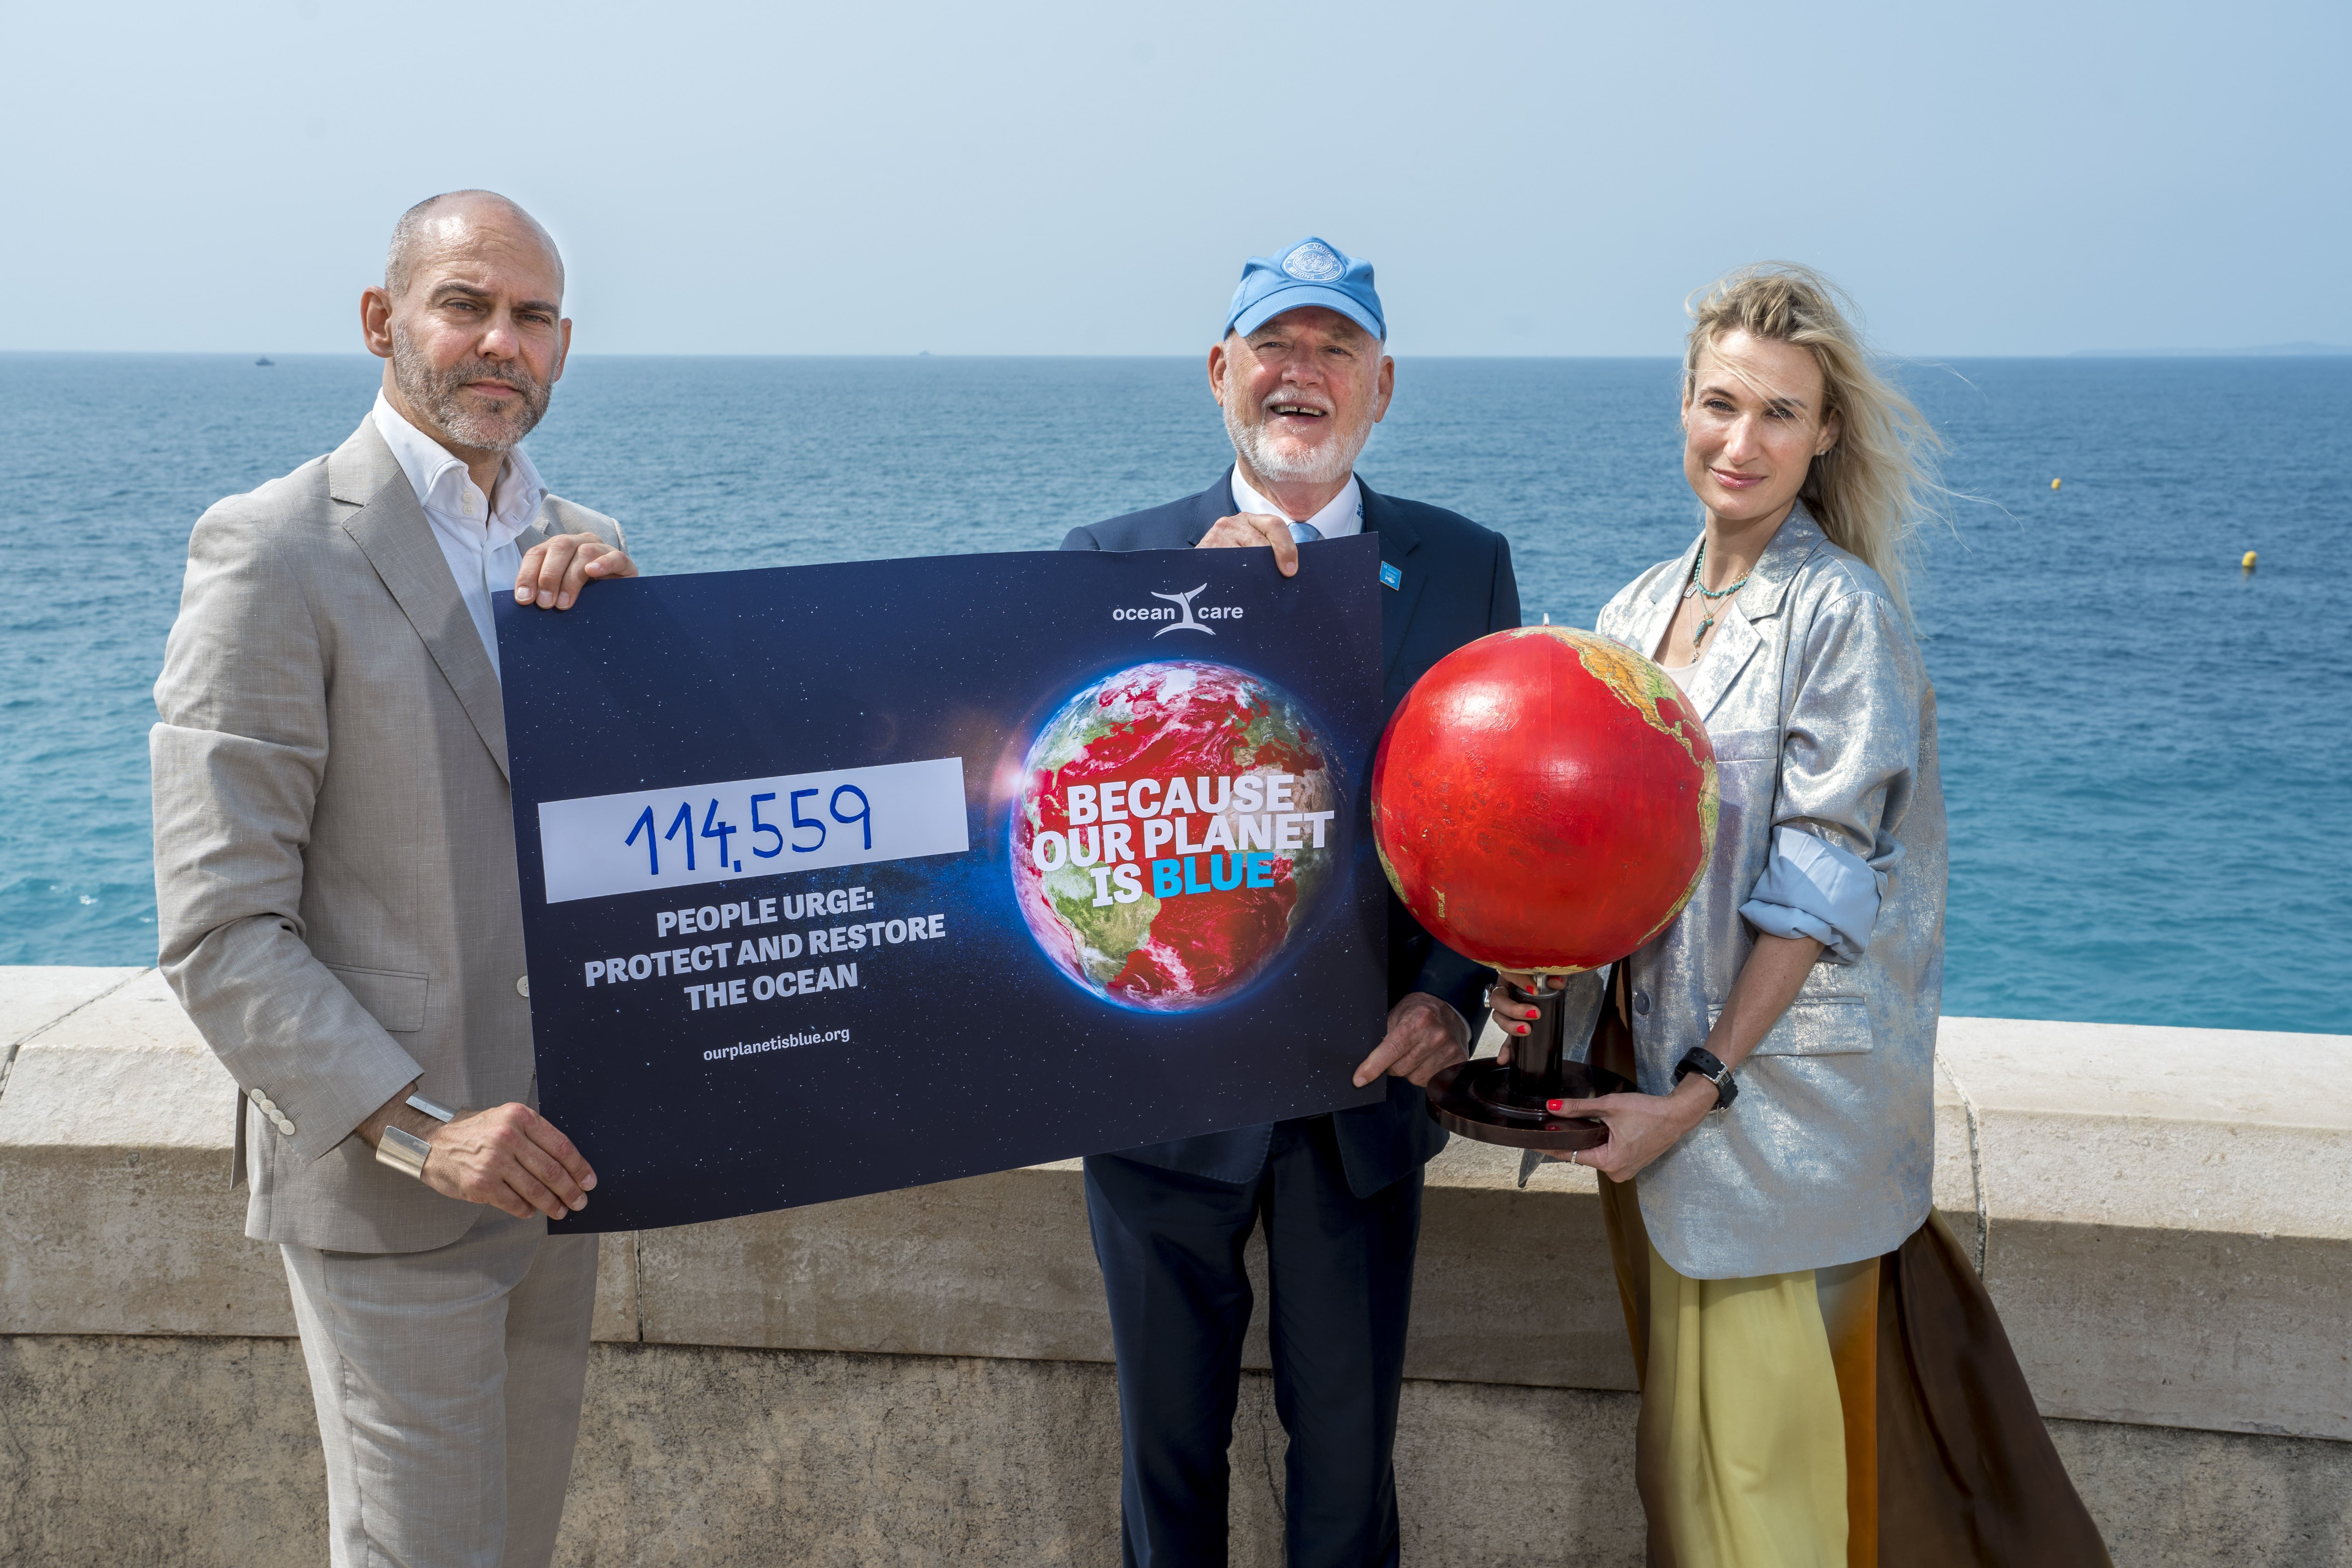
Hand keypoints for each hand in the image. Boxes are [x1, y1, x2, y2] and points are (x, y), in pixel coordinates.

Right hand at [420, 1103, 598, 1219]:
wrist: (432, 1144)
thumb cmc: (474, 1133)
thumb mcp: (506, 1120)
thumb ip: (534, 1135)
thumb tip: (569, 1164)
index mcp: (519, 1117)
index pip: (561, 1145)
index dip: (579, 1167)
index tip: (589, 1181)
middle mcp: (507, 1137)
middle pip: (551, 1170)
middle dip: (570, 1190)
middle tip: (580, 1201)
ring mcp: (493, 1162)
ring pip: (535, 1189)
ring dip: (552, 1204)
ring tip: (561, 1211)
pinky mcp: (481, 1184)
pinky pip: (515, 1203)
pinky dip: (527, 1210)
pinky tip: (532, 1211)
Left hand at [515, 532, 635, 609]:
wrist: (617, 599)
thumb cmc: (583, 596)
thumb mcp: (559, 592)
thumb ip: (543, 592)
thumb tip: (525, 602)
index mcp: (557, 549)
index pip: (537, 553)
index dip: (528, 574)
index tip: (524, 599)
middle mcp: (577, 543)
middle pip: (560, 548)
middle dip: (549, 576)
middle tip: (545, 603)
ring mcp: (601, 548)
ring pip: (584, 552)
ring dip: (571, 578)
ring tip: (564, 603)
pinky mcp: (622, 560)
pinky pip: (615, 557)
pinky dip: (604, 563)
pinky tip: (593, 572)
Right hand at [1196, 511, 1299, 576]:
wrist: (1199, 567)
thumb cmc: (1236, 560)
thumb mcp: (1253, 548)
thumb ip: (1270, 553)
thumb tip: (1291, 572)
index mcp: (1251, 521)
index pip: (1274, 525)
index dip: (1286, 548)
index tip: (1290, 571)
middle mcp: (1232, 523)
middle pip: (1261, 544)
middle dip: (1270, 566)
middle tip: (1272, 584)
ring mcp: (1216, 535)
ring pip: (1245, 559)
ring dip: (1252, 576)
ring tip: (1254, 588)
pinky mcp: (1203, 551)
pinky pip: (1226, 567)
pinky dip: (1235, 579)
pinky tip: (1238, 586)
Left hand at [1352, 991, 1470, 1087]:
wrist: (1452, 1009)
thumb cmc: (1420, 1011)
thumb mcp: (1398, 1014)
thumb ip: (1383, 1035)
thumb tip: (1366, 1061)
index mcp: (1418, 1020)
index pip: (1391, 1050)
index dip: (1373, 1067)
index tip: (1359, 1079)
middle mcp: (1437, 1036)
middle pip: (1400, 1068)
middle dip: (1392, 1065)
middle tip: (1398, 1052)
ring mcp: (1450, 1051)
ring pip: (1415, 1079)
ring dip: (1410, 1071)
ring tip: (1416, 1053)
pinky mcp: (1458, 1063)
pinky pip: (1430, 1082)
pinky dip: (1424, 1074)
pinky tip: (1428, 1060)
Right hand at [1485, 970, 1565, 1067]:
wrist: (1543, 987)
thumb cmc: (1543, 978)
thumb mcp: (1549, 975)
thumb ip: (1554, 976)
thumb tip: (1557, 982)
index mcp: (1510, 975)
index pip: (1508, 973)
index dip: (1518, 981)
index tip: (1534, 988)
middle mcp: (1504, 991)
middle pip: (1498, 1000)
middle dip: (1514, 1009)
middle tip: (1534, 1014)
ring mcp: (1504, 1009)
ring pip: (1498, 1017)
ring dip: (1510, 1026)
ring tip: (1525, 1030)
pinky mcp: (1511, 1024)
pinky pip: (1505, 1037)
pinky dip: (1505, 1048)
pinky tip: (1504, 1059)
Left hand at [1553, 1079, 1715, 1182]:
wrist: (1677, 1115)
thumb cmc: (1648, 1111)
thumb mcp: (1609, 1106)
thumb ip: (1579, 1107)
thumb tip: (1552, 1107)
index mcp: (1610, 1162)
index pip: (1571, 1156)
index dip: (1552, 1148)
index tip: (1535, 1143)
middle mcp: (1617, 1172)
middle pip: (1583, 1156)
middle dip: (1571, 1141)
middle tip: (1553, 1125)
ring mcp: (1625, 1171)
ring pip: (1596, 1156)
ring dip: (1587, 1142)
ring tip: (1574, 1125)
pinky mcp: (1631, 1165)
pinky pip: (1608, 1156)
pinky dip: (1601, 1145)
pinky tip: (1595, 1131)